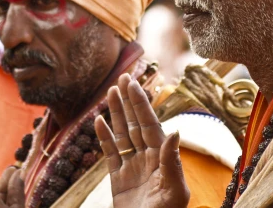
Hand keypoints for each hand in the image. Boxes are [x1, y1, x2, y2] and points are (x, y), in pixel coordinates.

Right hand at [94, 74, 189, 207]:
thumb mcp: (173, 193)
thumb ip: (172, 163)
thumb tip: (174, 131)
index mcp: (162, 159)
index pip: (149, 125)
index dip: (141, 104)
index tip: (134, 84)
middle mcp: (147, 159)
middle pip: (135, 124)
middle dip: (129, 102)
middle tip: (123, 78)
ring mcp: (132, 168)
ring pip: (122, 135)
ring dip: (115, 114)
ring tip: (110, 93)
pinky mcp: (118, 181)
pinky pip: (110, 154)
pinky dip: (104, 138)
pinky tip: (98, 121)